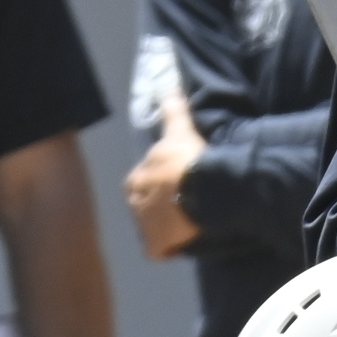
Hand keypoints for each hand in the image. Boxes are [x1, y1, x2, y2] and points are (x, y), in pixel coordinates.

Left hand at [125, 89, 204, 260]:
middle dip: (160, 207)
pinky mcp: (155, 247)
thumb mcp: (179, 129)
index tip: (178, 182)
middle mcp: (133, 204)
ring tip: (187, 223)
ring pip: (153, 229)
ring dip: (166, 227)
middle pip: (146, 207)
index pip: (143, 182)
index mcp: (134, 179)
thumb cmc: (188, 158)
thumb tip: (168, 86)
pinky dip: (170, 247)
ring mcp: (143, 228)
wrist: (202, 187)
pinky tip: (185, 241)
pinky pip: (161, 250)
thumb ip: (173, 110)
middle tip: (184, 204)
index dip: (161, 183)